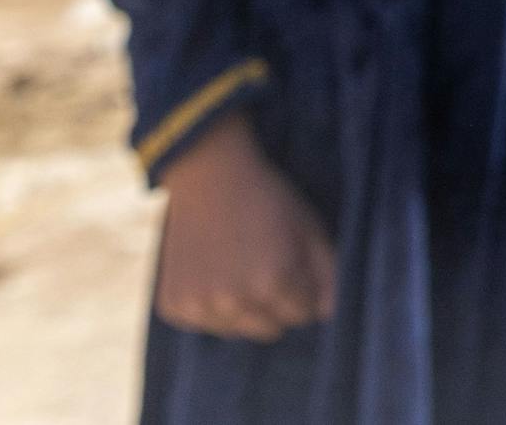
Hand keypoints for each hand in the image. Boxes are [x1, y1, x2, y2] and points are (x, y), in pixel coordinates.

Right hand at [154, 114, 336, 340]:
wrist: (208, 175)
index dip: (302, 288)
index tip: (290, 260)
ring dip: (244, 308)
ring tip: (237, 266)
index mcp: (272, 283)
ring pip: (239, 330)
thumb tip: (331, 315)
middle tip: (263, 262)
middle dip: (276, 303)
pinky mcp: (174, 306)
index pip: (303, 314)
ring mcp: (199, 306)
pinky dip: (212, 306)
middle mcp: (233, 300)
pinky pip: (206, 324)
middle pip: (272, 328)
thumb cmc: (267, 199)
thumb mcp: (310, 230)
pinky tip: (212, 272)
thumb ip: (329, 276)